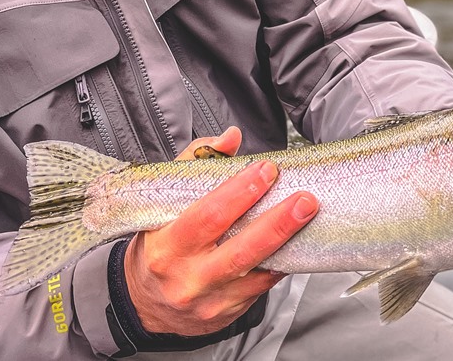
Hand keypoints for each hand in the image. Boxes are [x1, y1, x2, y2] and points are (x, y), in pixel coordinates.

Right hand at [123, 127, 318, 334]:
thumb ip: (196, 163)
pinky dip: (279, 265)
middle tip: (304, 199)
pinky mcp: (225, 315)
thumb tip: (231, 137)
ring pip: (254, 273)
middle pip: (239, 249)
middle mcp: (187, 277)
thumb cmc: (158, 246)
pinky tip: (294, 245)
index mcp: (167, 245)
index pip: (208, 216)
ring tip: (308, 216)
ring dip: (285, 242)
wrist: (144, 303)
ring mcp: (208, 300)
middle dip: (276, 222)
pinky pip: (260, 289)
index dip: (240, 192)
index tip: (266, 170)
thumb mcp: (164, 204)